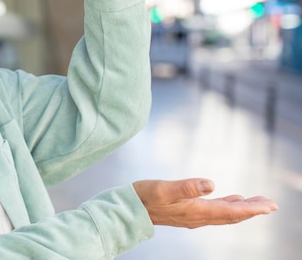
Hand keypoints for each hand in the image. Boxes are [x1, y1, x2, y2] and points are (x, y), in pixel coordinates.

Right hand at [133, 178, 277, 228]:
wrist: (128, 210)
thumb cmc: (144, 197)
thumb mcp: (164, 188)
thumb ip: (187, 187)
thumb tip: (211, 184)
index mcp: (196, 211)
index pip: (230, 211)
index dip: (252, 209)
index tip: (270, 206)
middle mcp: (198, 216)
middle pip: (232, 215)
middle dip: (252, 210)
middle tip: (272, 205)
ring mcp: (192, 215)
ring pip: (224, 214)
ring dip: (242, 209)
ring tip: (257, 203)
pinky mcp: (186, 212)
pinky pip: (214, 211)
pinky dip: (227, 206)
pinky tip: (230, 199)